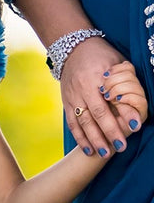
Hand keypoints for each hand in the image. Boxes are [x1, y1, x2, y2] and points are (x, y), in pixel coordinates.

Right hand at [62, 39, 146, 154]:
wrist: (72, 49)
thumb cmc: (100, 55)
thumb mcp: (116, 61)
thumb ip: (125, 79)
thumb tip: (135, 101)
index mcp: (98, 77)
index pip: (113, 99)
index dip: (124, 113)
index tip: (135, 125)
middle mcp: (84, 89)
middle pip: (98, 115)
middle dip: (110, 132)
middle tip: (121, 147)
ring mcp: (73, 97)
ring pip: (84, 123)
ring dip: (95, 140)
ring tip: (105, 154)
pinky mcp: (66, 104)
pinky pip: (73, 124)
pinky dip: (80, 138)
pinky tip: (88, 150)